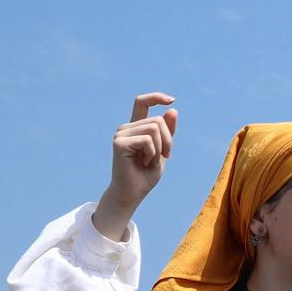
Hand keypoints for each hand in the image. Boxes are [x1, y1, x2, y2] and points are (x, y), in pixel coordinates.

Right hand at [94, 92, 176, 240]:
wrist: (133, 193)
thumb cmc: (146, 175)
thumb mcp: (163, 150)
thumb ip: (167, 132)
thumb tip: (172, 110)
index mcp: (136, 128)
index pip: (142, 102)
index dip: (156, 97)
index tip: (171, 100)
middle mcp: (126, 127)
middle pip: (158, 120)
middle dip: (168, 140)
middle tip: (163, 157)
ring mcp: (121, 134)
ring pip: (154, 128)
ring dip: (160, 148)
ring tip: (150, 161)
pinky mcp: (119, 142)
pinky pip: (148, 140)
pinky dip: (152, 153)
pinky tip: (143, 163)